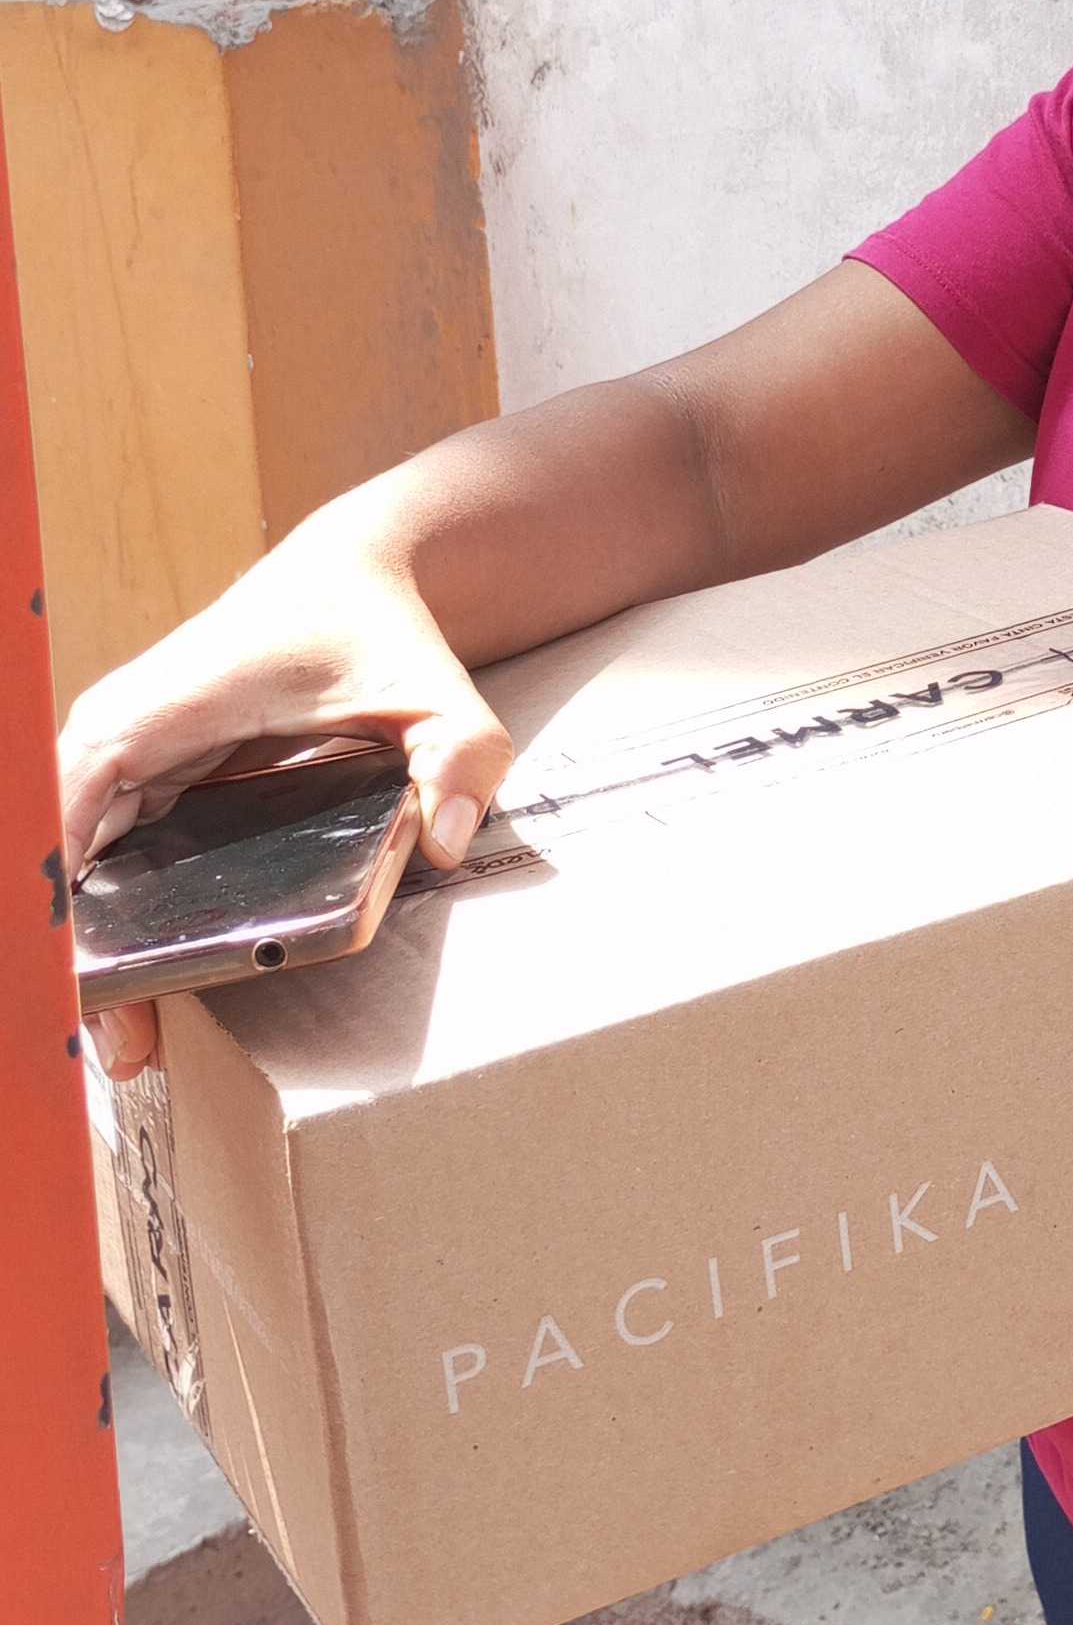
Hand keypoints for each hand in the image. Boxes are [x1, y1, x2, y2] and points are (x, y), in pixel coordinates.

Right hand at [60, 543, 512, 1083]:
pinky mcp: (135, 776)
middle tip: (123, 1047)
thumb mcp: (437, 689)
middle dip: (79, 952)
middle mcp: (118, 730)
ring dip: (89, 949)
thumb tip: (454, 839)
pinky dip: (106, 920)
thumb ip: (461, 757)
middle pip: (60, 855)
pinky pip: (95, 857)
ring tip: (130, 1043)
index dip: (61, 890)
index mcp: (164, 708)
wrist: (352, 576)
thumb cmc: (378, 630)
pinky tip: (134, 991)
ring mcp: (119, 753)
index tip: (80, 973)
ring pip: (69, 865)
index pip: (68, 801)